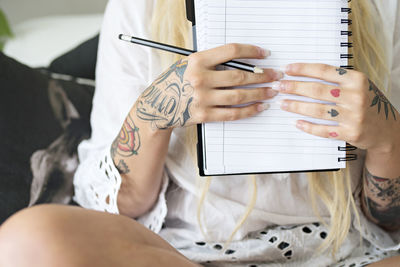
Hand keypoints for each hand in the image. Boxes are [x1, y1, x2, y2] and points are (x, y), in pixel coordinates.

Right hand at [135, 43, 282, 129]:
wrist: (157, 106)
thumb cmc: (174, 82)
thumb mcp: (189, 64)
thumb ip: (212, 62)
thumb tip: (244, 63)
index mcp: (197, 61)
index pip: (231, 51)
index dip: (251, 52)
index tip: (265, 54)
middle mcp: (200, 79)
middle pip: (239, 76)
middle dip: (262, 76)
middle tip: (275, 76)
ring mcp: (202, 99)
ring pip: (239, 96)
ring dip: (259, 94)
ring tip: (271, 92)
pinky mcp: (204, 115)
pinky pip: (232, 114)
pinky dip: (248, 111)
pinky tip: (259, 107)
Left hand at [273, 63, 398, 151]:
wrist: (386, 128)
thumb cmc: (366, 102)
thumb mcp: (358, 85)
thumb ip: (338, 79)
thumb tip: (304, 73)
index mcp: (356, 79)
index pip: (324, 71)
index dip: (303, 69)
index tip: (287, 69)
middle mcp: (356, 96)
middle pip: (317, 90)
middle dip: (294, 87)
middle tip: (278, 87)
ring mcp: (354, 115)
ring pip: (317, 110)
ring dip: (296, 106)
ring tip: (282, 104)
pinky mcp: (351, 132)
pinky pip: (324, 130)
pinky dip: (308, 127)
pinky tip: (296, 123)